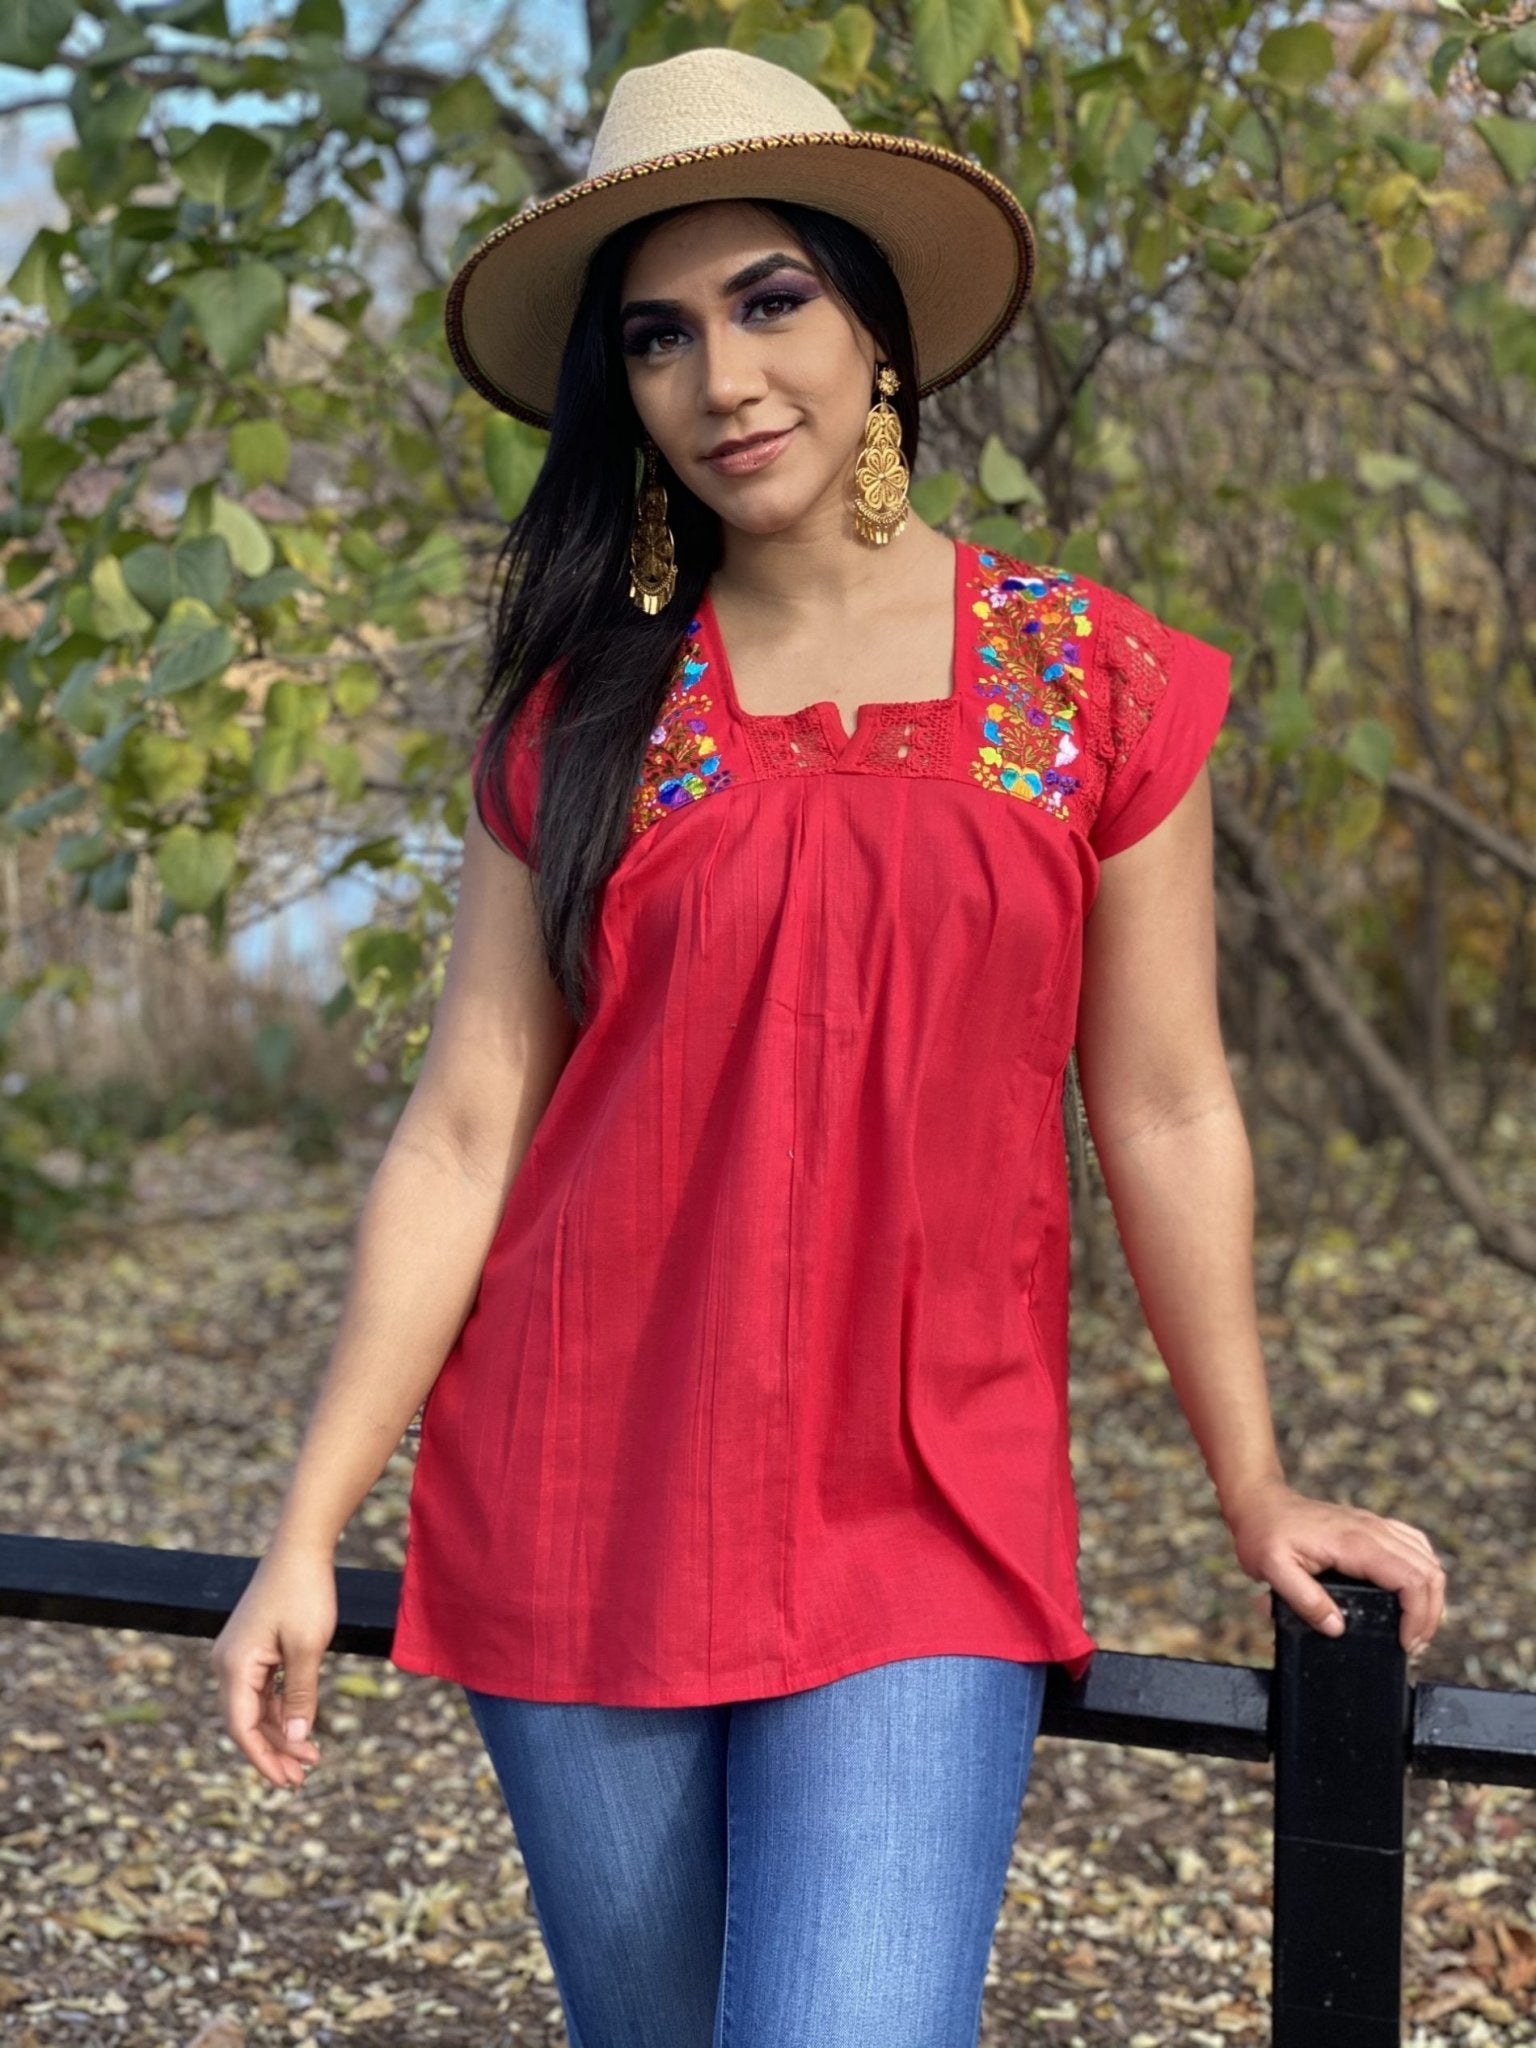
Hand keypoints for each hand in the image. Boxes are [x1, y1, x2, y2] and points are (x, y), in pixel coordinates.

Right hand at [209, 1542, 336, 1788]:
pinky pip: (262, 1691)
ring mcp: (239, 1656)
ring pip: (255, 1709)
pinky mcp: (253, 1649)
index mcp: (234, 1666)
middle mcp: (228, 1664)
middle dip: (274, 1752)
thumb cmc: (304, 1592)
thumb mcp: (307, 1647)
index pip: (242, 1727)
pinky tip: (301, 1727)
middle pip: (246, 1722)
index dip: (263, 1759)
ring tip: (309, 1758)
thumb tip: (298, 1738)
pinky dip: (280, 1710)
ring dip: (280, 1733)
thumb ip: (299, 1694)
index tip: (286, 1781)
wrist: (301, 1548)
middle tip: (302, 1779)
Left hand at [1223, 1479, 1445, 1656]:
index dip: (1418, 1616)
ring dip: (1430, 1594)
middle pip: (1428, 1570)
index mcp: (1354, 1542)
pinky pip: (1414, 1546)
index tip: (1406, 1643)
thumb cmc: (1264, 1534)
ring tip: (1415, 1626)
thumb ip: (1304, 1600)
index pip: (1410, 1579)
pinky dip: (1422, 1573)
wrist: (1260, 1503)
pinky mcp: (1373, 1526)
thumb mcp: (1273, 1569)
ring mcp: (1375, 1524)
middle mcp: (1372, 1529)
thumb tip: (1336, 1628)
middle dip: (1430, 1613)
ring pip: (1427, 1557)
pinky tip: (1411, 1593)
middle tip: (1413, 1643)